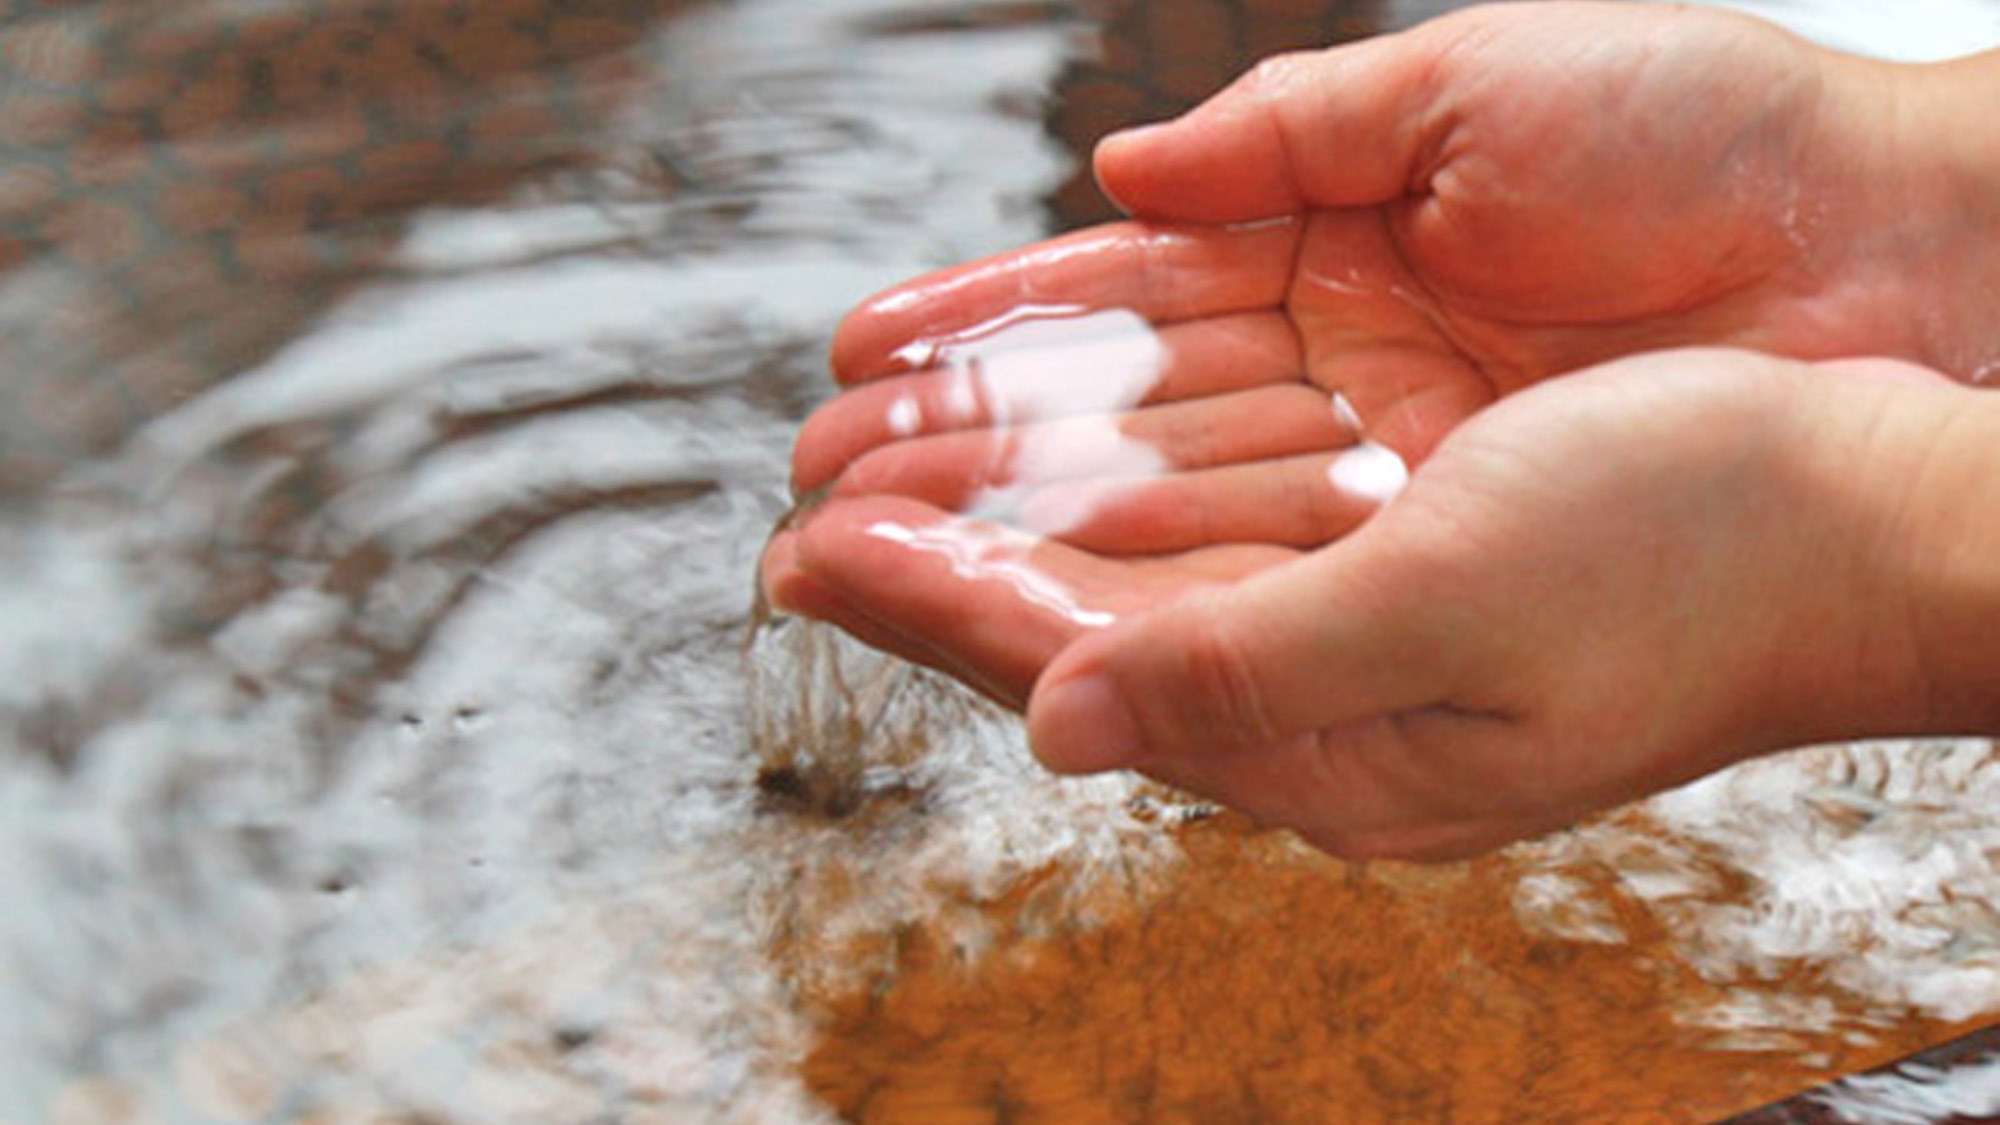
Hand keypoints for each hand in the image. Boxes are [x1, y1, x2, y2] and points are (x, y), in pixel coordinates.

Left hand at [774, 350, 1972, 858]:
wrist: (1878, 508)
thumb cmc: (1700, 557)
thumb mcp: (1453, 610)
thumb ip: (1242, 672)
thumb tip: (1052, 726)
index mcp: (1327, 746)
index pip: (1073, 670)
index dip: (929, 604)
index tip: (802, 549)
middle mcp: (1328, 695)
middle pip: (1081, 614)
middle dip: (943, 547)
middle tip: (807, 493)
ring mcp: (1367, 621)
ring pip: (1142, 554)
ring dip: (1020, 493)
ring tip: (901, 449)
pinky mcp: (1408, 549)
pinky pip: (1229, 506)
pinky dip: (1133, 462)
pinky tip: (1070, 434)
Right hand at [806, 2, 1991, 491]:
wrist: (1894, 253)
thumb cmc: (1703, 134)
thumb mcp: (1470, 88)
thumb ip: (1285, 133)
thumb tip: (1117, 175)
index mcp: (1336, 244)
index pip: (1121, 301)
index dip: (988, 327)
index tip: (858, 350)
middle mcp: (1342, 373)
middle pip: (1113, 422)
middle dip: (958, 450)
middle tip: (811, 483)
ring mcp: (1388, 471)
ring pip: (1159, 506)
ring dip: (1009, 530)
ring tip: (863, 547)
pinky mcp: (1443, 549)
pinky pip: (1258, 572)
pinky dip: (1135, 582)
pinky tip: (1013, 593)